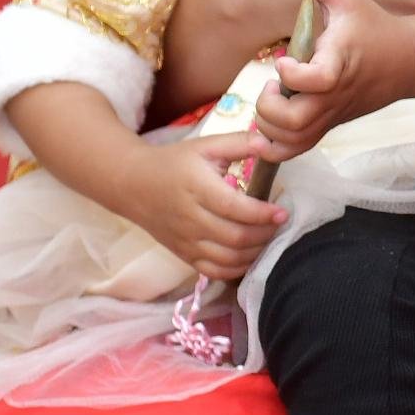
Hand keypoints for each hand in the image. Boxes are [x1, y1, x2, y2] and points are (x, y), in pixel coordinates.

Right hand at [123, 132, 287, 283]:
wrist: (132, 184)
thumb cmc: (175, 162)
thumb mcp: (205, 145)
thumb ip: (239, 143)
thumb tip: (269, 143)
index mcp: (197, 188)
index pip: (234, 208)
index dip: (262, 214)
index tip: (282, 212)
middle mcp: (190, 218)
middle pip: (234, 237)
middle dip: (264, 234)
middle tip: (279, 224)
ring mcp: (185, 240)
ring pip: (227, 259)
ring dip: (254, 252)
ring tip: (268, 237)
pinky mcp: (182, 254)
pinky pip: (212, 271)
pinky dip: (235, 269)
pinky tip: (249, 255)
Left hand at [252, 0, 414, 158]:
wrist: (407, 61)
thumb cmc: (373, 26)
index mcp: (341, 60)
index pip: (318, 80)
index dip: (293, 75)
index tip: (283, 59)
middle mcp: (336, 93)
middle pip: (297, 119)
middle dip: (270, 107)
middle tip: (271, 84)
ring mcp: (333, 113)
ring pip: (294, 138)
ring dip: (269, 126)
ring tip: (270, 102)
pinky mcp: (331, 124)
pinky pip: (300, 148)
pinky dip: (276, 148)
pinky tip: (263, 132)